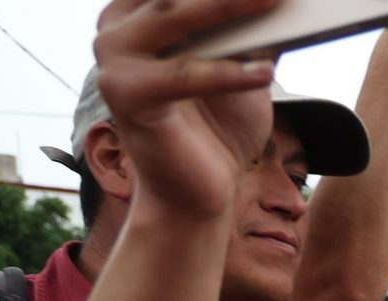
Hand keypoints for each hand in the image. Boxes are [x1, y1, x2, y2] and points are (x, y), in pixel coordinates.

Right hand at [91, 0, 284, 221]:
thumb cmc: (221, 126)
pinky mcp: (127, 97)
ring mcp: (114, 59)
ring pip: (175, 20)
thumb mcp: (244, 65)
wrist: (199, 194)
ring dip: (227, 6)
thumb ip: (254, 26)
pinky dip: (226, 73)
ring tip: (274, 0)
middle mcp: (117, 25)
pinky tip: (265, 71)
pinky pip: (184, 77)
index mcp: (139, 9)